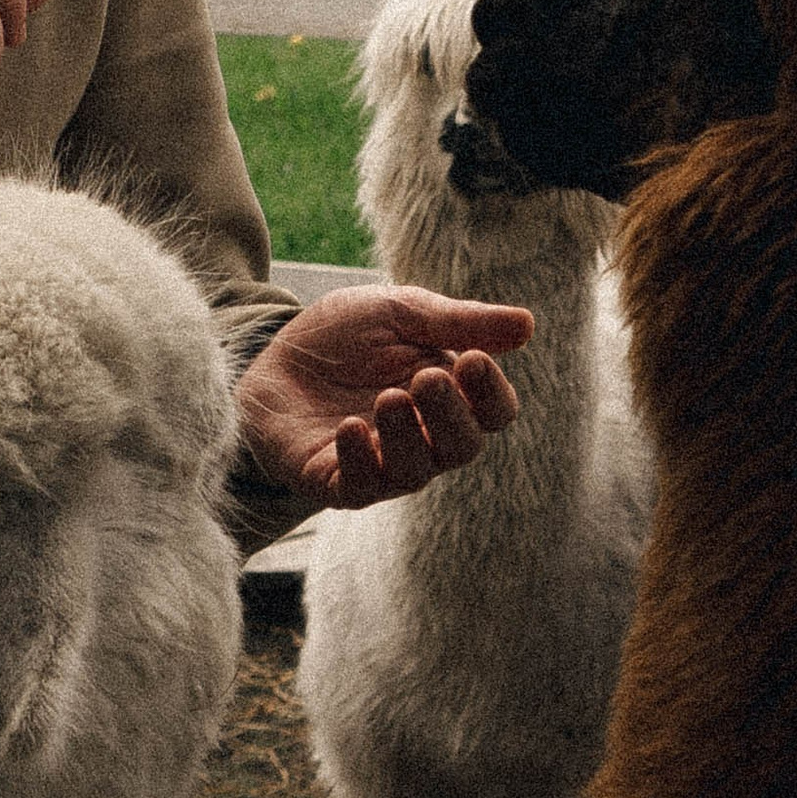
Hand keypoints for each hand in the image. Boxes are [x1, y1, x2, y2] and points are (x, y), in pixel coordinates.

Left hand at [234, 286, 532, 511]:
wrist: (268, 354)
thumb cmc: (341, 337)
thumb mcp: (398, 311)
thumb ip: (457, 321)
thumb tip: (528, 325)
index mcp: (448, 395)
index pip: (492, 411)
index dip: (490, 392)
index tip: (473, 358)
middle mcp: (424, 437)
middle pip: (462, 446)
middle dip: (451, 414)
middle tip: (428, 378)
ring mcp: (381, 463)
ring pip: (415, 471)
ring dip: (407, 436)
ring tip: (389, 398)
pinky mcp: (336, 479)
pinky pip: (359, 486)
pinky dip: (360, 460)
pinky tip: (351, 427)